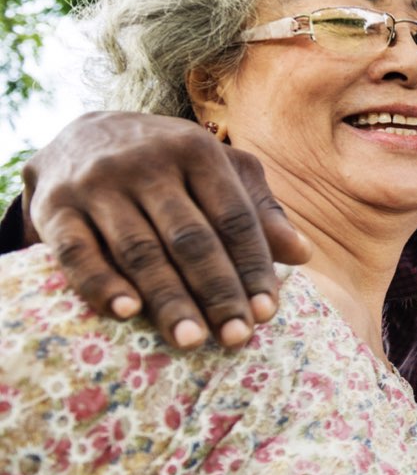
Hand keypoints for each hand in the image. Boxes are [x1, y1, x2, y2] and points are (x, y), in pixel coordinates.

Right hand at [24, 111, 310, 347]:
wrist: (79, 134)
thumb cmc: (167, 163)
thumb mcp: (217, 170)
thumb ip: (258, 210)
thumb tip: (302, 254)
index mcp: (197, 151)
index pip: (233, 218)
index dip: (253, 267)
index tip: (267, 312)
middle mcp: (147, 163)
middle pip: (190, 237)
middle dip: (217, 291)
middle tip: (237, 337)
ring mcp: (98, 184)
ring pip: (139, 249)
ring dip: (168, 299)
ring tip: (192, 340)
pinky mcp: (55, 207)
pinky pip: (78, 252)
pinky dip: (101, 284)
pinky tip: (126, 313)